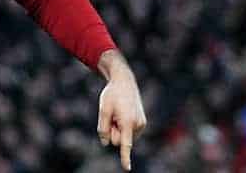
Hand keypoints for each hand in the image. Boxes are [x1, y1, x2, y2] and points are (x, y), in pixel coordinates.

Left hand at [97, 51, 146, 170]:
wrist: (125, 82)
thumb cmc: (112, 95)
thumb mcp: (103, 109)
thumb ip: (103, 127)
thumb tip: (105, 143)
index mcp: (127, 122)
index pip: (125, 144)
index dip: (125, 157)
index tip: (127, 168)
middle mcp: (137, 125)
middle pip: (119, 140)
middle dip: (113, 132)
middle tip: (112, 115)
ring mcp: (141, 125)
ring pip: (124, 136)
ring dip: (118, 128)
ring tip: (118, 113)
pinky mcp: (142, 123)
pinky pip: (128, 132)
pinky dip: (123, 126)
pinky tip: (122, 113)